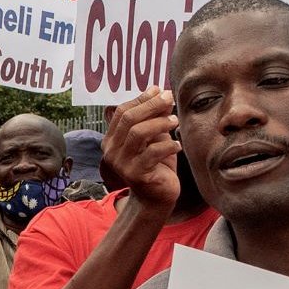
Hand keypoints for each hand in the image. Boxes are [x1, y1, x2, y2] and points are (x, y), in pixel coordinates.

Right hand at [104, 90, 181, 211]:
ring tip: (174, 121)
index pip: (122, 112)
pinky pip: (152, 153)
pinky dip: (168, 145)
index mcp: (111, 139)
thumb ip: (154, 118)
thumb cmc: (156, 166)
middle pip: (129, 119)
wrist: (156, 198)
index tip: (160, 90)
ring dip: (159, 123)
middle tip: (170, 99)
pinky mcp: (136, 175)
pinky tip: (177, 145)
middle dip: (151, 105)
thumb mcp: (154, 138)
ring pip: (138, 133)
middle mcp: (111, 151)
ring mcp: (122, 164)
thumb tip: (160, 92)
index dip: (141, 99)